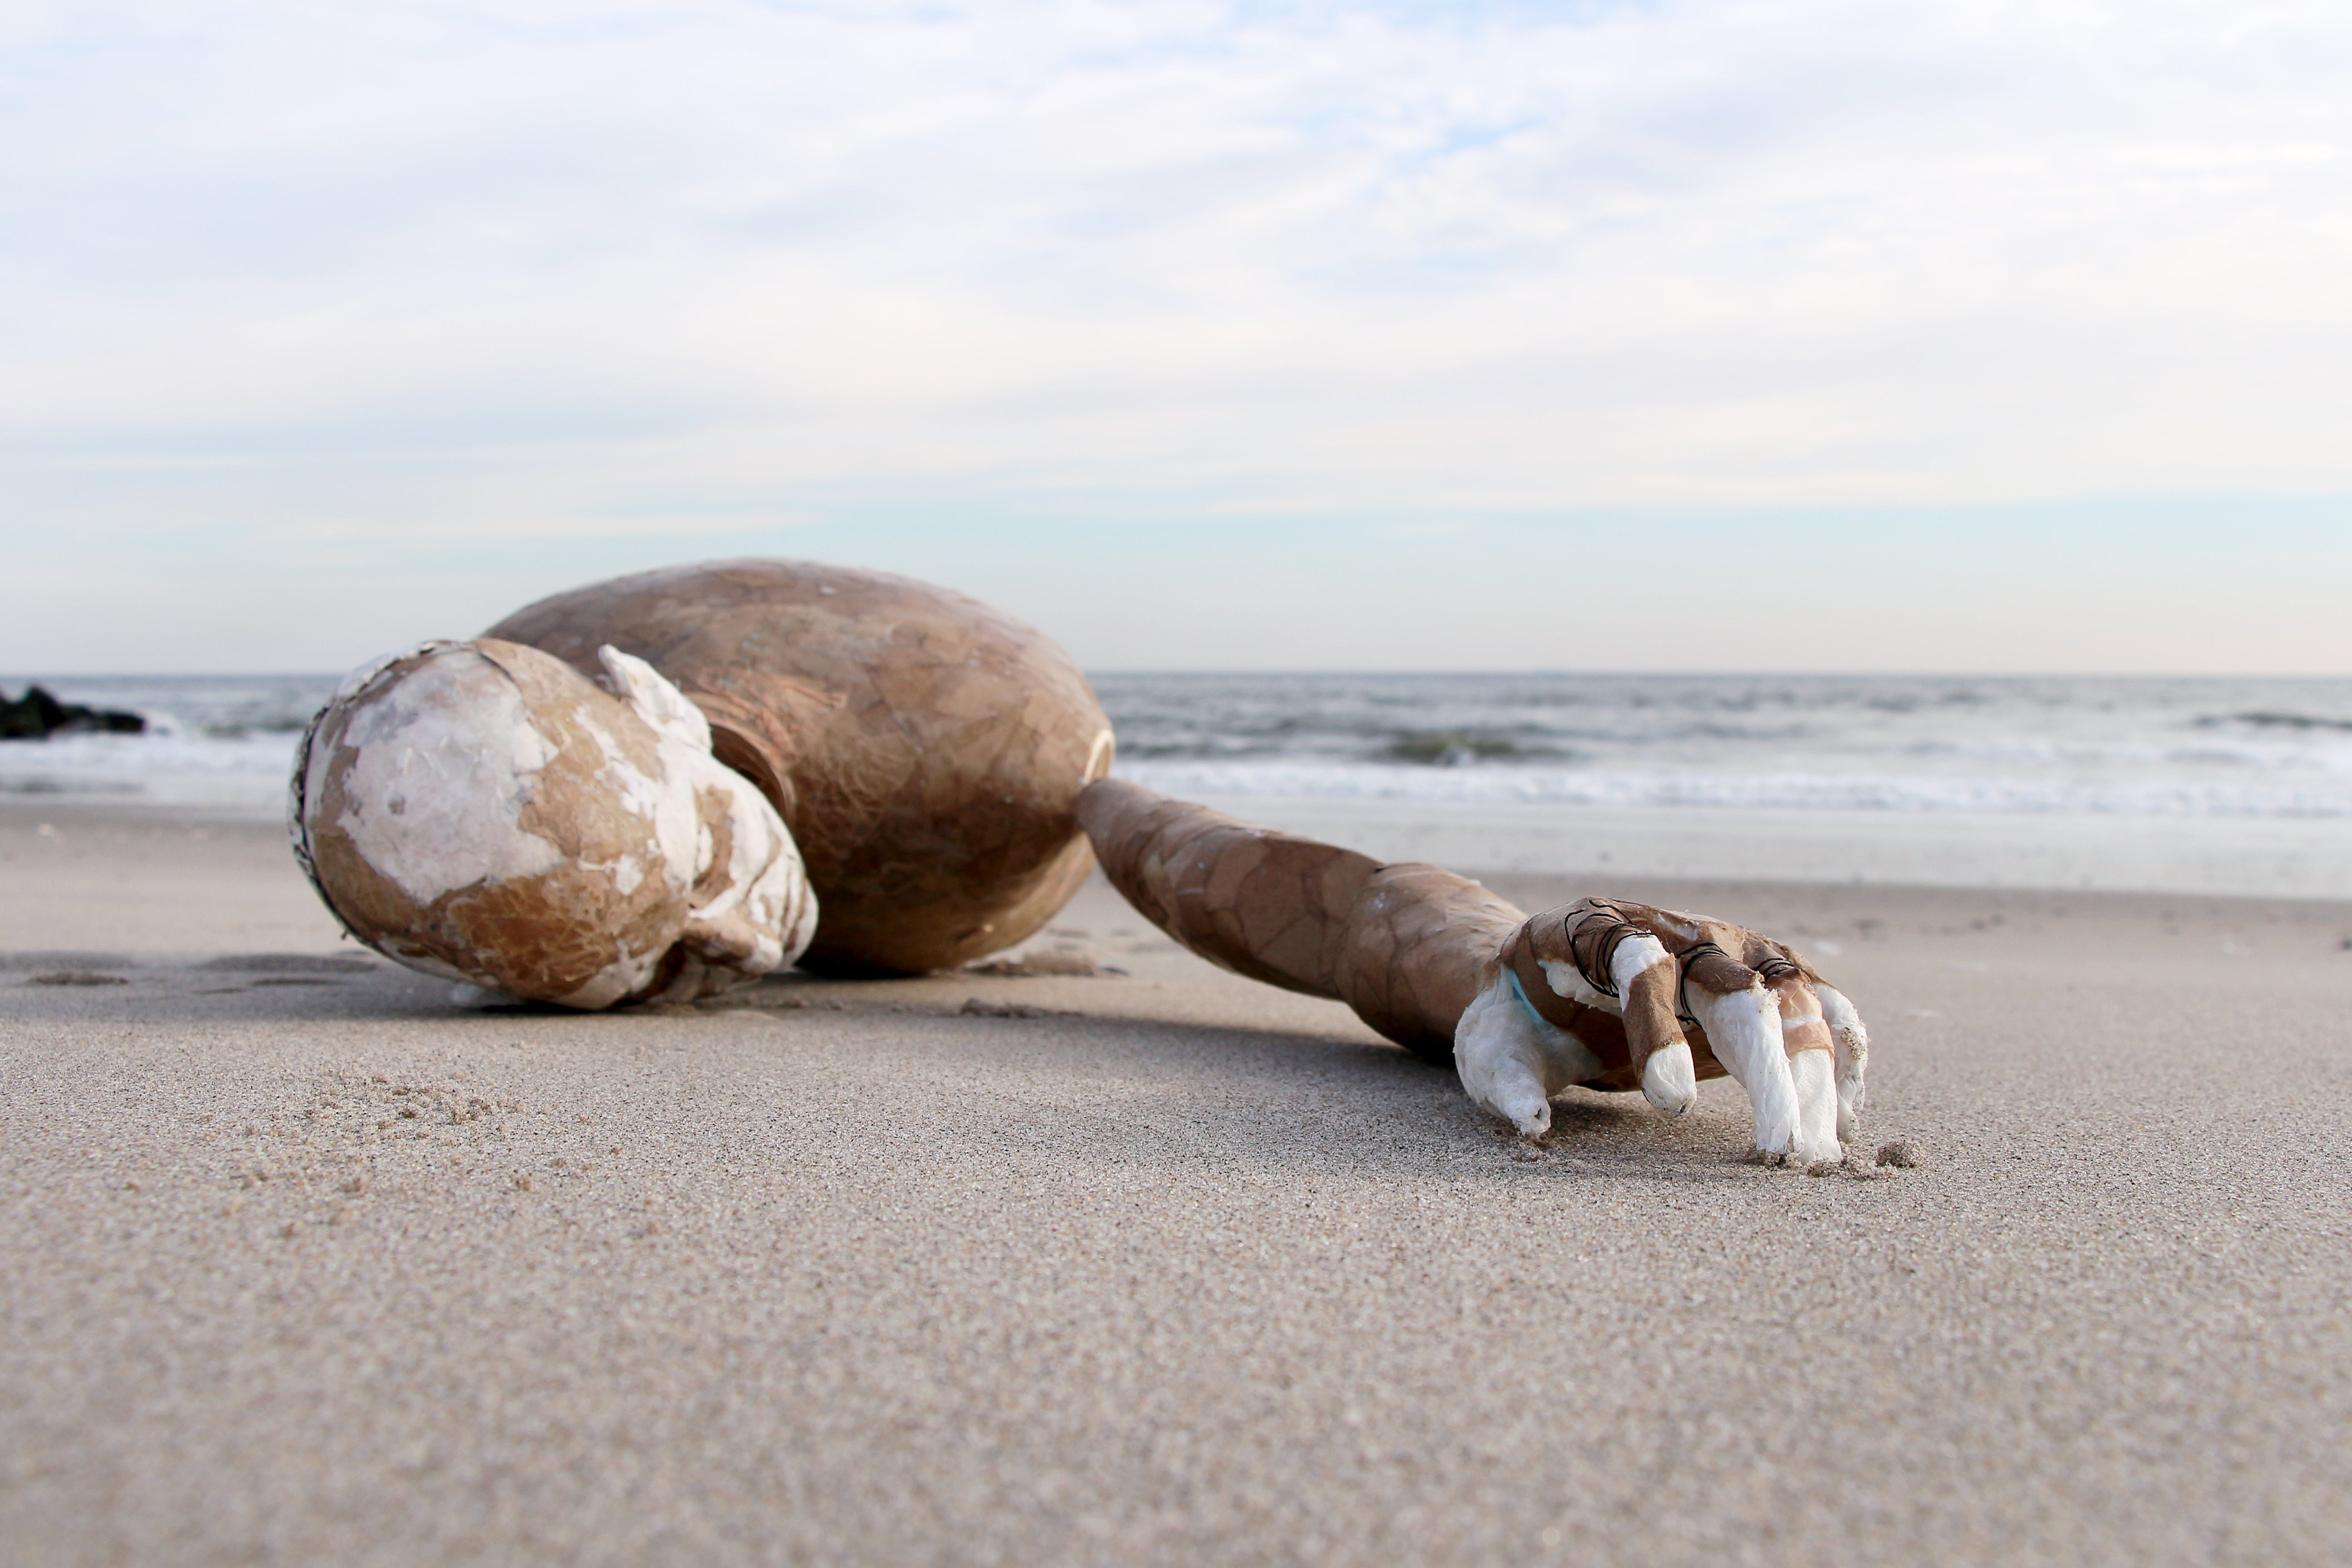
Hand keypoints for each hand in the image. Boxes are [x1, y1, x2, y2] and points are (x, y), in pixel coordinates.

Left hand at [1453, 897, 1867, 1166]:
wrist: (1550, 982)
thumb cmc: (1521, 1019)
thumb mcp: (1494, 1049)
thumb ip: (1509, 1084)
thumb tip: (1534, 1129)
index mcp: (1597, 930)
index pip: (1639, 965)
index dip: (1660, 1030)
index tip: (1668, 1104)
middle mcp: (1677, 930)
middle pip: (1736, 987)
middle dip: (1767, 1067)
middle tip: (1780, 1152)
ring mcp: (1731, 949)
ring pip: (1791, 1000)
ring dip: (1813, 1075)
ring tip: (1818, 1155)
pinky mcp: (1766, 979)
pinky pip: (1821, 1006)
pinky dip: (1841, 1055)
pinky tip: (1845, 1119)